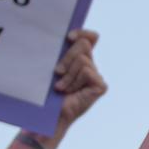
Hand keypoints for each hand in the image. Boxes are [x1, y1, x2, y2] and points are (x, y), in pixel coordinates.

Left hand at [39, 30, 107, 147]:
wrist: (50, 115)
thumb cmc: (49, 93)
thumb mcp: (54, 68)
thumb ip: (62, 53)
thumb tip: (65, 37)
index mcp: (80, 59)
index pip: (90, 37)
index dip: (82, 33)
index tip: (68, 38)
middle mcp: (91, 66)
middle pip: (84, 45)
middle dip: (67, 57)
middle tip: (57, 72)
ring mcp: (97, 76)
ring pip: (82, 60)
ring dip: (68, 74)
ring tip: (61, 87)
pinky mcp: (100, 85)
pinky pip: (87, 71)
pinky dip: (74, 81)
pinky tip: (69, 91)